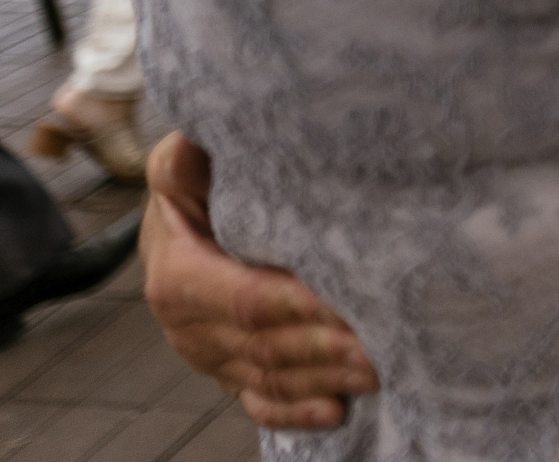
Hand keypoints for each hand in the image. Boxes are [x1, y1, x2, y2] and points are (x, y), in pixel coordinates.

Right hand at [142, 133, 375, 428]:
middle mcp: (189, 326)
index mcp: (177, 277)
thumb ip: (182, 162)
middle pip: (264, 344)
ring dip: (324, 377)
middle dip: (325, 346)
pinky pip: (260, 400)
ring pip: (269, 376)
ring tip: (380, 367)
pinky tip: (337, 411)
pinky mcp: (229, 372)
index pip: (245, 299)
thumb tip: (190, 146)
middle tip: (382, 342)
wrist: (183, 224)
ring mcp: (210, 355)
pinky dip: (296, 410)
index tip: (347, 299)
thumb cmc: (196, 188)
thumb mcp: (183, 167)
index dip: (297, 304)